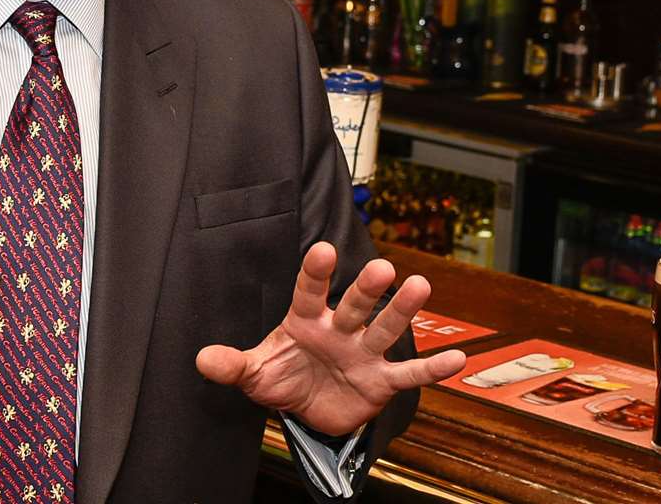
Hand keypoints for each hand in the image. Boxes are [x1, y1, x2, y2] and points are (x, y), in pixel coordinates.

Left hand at [196, 241, 466, 435]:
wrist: (309, 410)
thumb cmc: (283, 377)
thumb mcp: (254, 373)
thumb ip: (232, 365)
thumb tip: (202, 359)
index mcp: (305, 320)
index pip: (309, 292)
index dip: (315, 273)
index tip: (323, 250)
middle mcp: (340, 329)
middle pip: (355, 305)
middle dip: (366, 289)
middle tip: (382, 268)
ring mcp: (364, 353)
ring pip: (385, 329)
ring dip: (402, 311)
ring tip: (419, 287)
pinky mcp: (382, 381)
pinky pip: (409, 374)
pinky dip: (432, 369)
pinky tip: (458, 359)